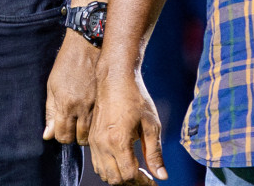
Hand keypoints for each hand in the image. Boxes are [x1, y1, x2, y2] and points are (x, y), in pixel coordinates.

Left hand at [43, 31, 99, 144]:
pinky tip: (92, 116)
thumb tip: (47, 135)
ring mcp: (97, 105)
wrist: (88, 45)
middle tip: (72, 126)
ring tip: (82, 123)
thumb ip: (51, 112)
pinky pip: (102, 122)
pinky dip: (96, 124)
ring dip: (86, 133)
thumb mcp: (52, 86)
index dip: (60, 136)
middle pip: (78, 139)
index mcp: (66, 104)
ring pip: (92, 134)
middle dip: (73, 136)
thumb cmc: (67, 63)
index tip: (60, 129)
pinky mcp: (107, 101)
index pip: (63, 136)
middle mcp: (82, 108)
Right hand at [89, 63, 166, 183]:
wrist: (115, 78)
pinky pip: (98, 164)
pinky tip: (123, 162)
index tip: (155, 183)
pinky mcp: (92, 138)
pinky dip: (110, 170)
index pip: (130, 175)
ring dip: (120, 178)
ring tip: (136, 171)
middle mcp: (102, 144)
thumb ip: (155, 153)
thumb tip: (162, 176)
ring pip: (104, 174)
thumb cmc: (135, 97)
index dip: (144, 183)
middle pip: (115, 179)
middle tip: (146, 178)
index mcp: (118, 141)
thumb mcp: (151, 125)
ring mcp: (94, 142)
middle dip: (132, 183)